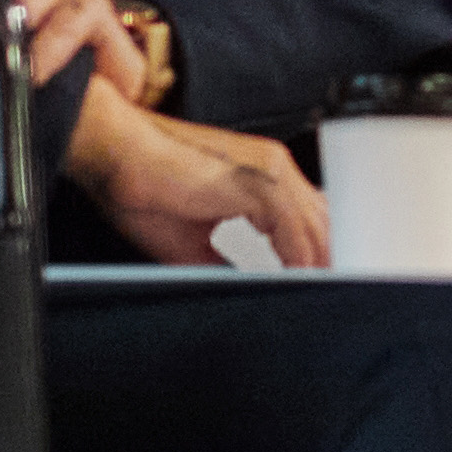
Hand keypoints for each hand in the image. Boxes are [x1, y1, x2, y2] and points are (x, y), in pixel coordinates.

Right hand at [71, 96, 330, 272]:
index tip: (325, 286)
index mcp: (261, 176)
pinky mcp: (254, 183)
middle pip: (324, 221)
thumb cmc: (142, 189)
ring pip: (317, 225)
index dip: (321, 254)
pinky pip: (294, 230)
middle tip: (338, 297)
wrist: (113, 153)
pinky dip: (301, 261)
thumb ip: (228, 266)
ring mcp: (268, 172)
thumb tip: (248, 293)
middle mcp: (273, 168)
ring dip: (323, 265)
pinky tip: (300, 284)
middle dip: (333, 262)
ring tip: (325, 296)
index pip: (310, 218)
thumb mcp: (193, 244)